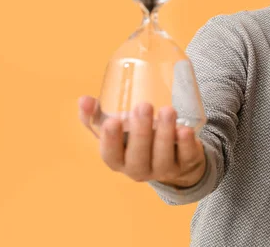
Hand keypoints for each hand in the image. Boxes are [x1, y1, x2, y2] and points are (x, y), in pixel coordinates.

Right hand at [78, 96, 206, 187]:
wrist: (172, 156)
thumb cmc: (135, 140)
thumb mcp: (115, 131)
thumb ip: (95, 117)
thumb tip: (83, 99)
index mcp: (118, 160)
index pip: (111, 155)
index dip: (110, 141)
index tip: (112, 121)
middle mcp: (139, 169)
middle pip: (138, 157)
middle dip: (141, 132)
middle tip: (144, 106)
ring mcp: (164, 170)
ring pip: (163, 156)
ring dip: (165, 133)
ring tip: (168, 111)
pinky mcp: (186, 164)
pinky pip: (186, 157)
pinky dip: (186, 144)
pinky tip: (185, 130)